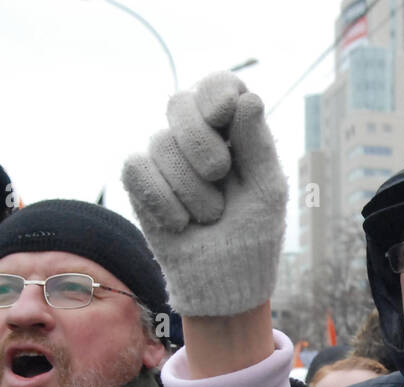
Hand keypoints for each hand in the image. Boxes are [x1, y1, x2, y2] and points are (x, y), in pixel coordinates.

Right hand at [122, 71, 287, 317]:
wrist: (223, 285)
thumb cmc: (252, 237)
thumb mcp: (267, 192)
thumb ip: (259, 146)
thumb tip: (247, 98)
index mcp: (233, 132)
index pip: (218, 86)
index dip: (216, 91)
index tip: (223, 111)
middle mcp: (196, 137)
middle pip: (180, 103)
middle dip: (200, 141)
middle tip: (219, 173)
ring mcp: (165, 158)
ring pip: (160, 142)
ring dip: (190, 188)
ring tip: (209, 216)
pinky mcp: (140, 182)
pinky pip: (136, 167)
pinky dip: (162, 199)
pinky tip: (180, 223)